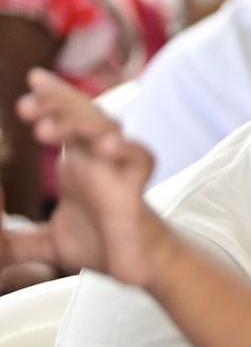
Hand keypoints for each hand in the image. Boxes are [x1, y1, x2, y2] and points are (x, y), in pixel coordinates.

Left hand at [7, 70, 177, 287]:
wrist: (139, 267)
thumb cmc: (101, 245)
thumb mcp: (48, 242)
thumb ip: (16, 242)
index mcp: (78, 162)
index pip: (66, 118)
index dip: (53, 98)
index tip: (33, 79)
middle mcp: (99, 158)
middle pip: (83, 115)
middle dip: (57, 104)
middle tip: (24, 106)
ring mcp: (118, 170)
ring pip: (105, 129)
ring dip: (77, 123)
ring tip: (43, 129)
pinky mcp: (136, 189)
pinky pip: (138, 159)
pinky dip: (125, 149)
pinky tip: (106, 146)